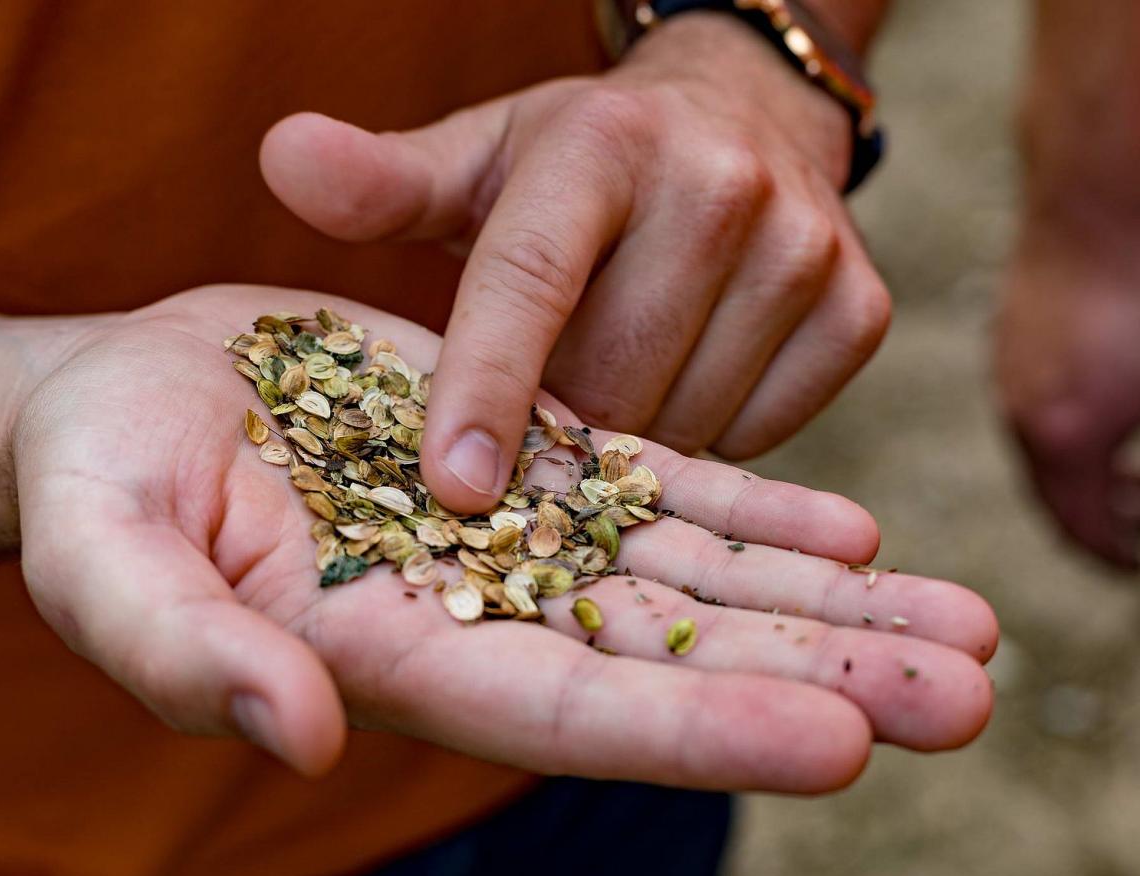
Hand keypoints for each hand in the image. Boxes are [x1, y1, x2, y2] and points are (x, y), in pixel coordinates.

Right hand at [14, 284, 993, 792]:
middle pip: (669, 658)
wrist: (121, 405)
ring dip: (830, 603)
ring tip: (969, 624)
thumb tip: (298, 734)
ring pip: (693, 578)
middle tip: (971, 692)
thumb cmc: (91, 491)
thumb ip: (186, 650)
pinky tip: (856, 538)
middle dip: (817, 679)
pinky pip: (658, 491)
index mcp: (387, 658)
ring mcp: (512, 538)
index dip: (693, 725)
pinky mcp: (524, 460)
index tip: (834, 738)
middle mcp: (476, 617)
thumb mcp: (104, 560)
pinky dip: (757, 513)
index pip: (561, 711)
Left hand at [259, 14, 890, 512]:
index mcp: (596, 147)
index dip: (488, 388)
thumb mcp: (477, 163)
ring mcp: (803, 245)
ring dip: (637, 450)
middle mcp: (714, 183)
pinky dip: (712, 443)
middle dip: (562, 435)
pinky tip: (683, 388)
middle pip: (615, 383)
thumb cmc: (575, 169)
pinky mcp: (860, 307)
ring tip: (611, 398)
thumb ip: (383, 183)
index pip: (528, 279)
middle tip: (533, 435)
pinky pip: (764, 435)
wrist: (738, 122)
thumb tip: (279, 156)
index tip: (455, 488)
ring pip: (692, 426)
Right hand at [997, 216, 1139, 566]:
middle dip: (1100, 531)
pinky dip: (1066, 448)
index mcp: (1070, 443)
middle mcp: (1026, 429)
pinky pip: (1031, 430)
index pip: (1089, 530)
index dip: (1120, 557)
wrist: (1091, 215)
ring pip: (1042, 469)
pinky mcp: (1003, 366)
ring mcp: (1007, 396)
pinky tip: (1107, 427)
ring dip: (1086, 487)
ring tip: (1138, 478)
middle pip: (1056, 509)